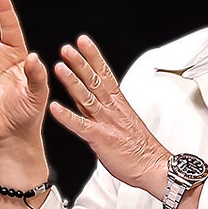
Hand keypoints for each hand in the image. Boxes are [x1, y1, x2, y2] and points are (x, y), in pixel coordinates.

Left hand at [49, 35, 168, 196]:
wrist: (153, 166)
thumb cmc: (140, 149)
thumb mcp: (126, 122)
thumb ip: (110, 111)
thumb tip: (98, 102)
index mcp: (118, 104)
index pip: (105, 73)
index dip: (93, 56)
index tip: (83, 42)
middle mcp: (112, 109)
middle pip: (94, 80)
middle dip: (80, 62)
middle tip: (66, 48)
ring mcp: (106, 122)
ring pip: (87, 97)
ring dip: (72, 82)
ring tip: (59, 68)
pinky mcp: (100, 138)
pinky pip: (81, 125)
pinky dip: (67, 116)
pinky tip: (54, 108)